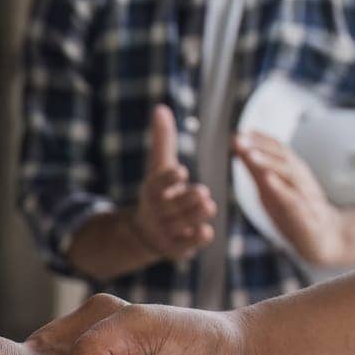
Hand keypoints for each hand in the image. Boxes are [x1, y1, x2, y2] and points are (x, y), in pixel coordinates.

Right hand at [132, 105, 216, 259]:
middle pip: (174, 204)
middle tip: (203, 193)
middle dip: (189, 198)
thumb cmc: (159, 192)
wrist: (145, 231)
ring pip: (183, 223)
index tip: (182, 172)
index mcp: (152, 189)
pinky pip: (188, 244)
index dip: (170, 178)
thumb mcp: (159, 167)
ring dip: (197, 215)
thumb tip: (161, 108)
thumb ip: (163, 140)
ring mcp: (165, 230)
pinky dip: (197, 238)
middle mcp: (157, 210)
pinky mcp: (174, 247)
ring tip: (208, 206)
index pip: (160, 182)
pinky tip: (206, 231)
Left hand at [235, 131, 349, 266]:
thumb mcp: (271, 190)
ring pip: (289, 174)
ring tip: (251, 154)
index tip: (239, 132)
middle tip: (240, 139)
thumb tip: (239, 148)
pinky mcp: (306, 215)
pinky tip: (268, 179)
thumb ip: (256, 170)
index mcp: (293, 171)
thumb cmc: (295, 212)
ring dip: (269, 162)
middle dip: (260, 146)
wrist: (324, 239)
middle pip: (283, 157)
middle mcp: (301, 179)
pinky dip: (281, 188)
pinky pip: (293, 199)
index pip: (278, 149)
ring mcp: (306, 195)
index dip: (259, 139)